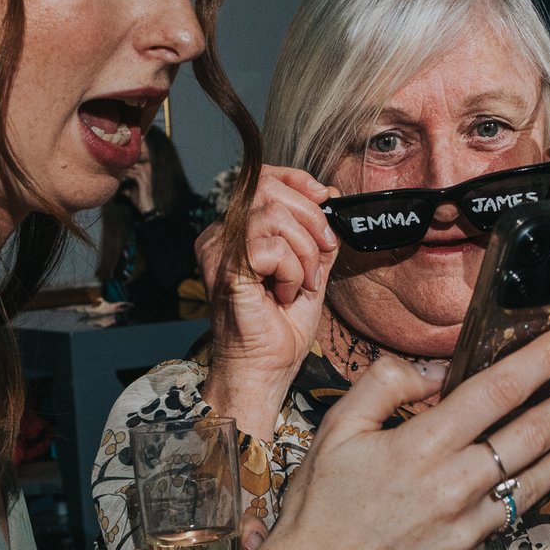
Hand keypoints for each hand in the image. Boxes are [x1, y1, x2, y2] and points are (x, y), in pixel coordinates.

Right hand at [199, 166, 338, 440]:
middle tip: (321, 254)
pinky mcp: (227, 271)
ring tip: (302, 282)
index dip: (296, 180)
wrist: (264, 371)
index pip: (261, 179)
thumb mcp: (310, 269)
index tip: (324, 197)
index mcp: (235, 232)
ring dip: (304, 250)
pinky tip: (286, 293)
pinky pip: (270, 247)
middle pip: (268, 190)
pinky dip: (291, 269)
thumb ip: (316, 235)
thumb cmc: (280, 328)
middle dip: (311, 219)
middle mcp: (220, 236)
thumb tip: (330, 197)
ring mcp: (220, 252)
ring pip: (272, 215)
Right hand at [251, 320, 549, 549]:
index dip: (542, 359)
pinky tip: (515, 495)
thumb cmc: (317, 508)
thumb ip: (385, 387)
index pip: (497, 389)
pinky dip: (506, 507)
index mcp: (422, 446)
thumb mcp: (337, 430)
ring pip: (530, 485)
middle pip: (531, 435)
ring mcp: (467, 532)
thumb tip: (433, 371)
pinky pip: (495, 529)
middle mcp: (454, 487)